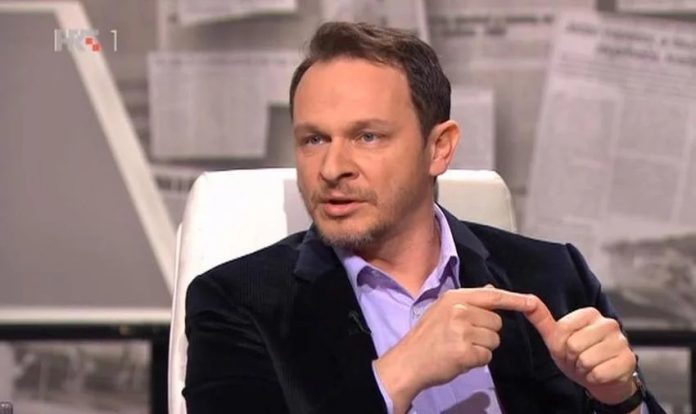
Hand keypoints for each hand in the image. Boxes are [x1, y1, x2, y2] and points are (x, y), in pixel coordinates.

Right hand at [374, 287, 534, 413]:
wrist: (408, 362)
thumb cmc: (426, 337)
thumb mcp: (442, 310)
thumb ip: (468, 301)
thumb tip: (491, 289)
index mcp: (455, 298)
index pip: (492, 296)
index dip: (515, 300)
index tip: (533, 302)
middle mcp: (460, 311)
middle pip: (497, 323)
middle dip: (486, 333)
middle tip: (463, 338)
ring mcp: (462, 331)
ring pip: (494, 341)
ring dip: (482, 348)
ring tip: (459, 348)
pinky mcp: (465, 352)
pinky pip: (487, 357)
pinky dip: (476, 361)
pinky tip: (459, 359)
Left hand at [524, 297, 637, 404]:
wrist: (602, 379)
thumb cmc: (578, 355)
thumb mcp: (557, 338)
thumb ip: (541, 319)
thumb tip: (528, 301)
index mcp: (590, 314)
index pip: (563, 329)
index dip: (561, 344)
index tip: (569, 347)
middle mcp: (609, 323)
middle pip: (573, 345)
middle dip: (572, 358)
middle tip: (580, 359)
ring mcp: (621, 341)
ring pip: (586, 360)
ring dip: (583, 369)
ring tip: (590, 366)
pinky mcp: (629, 360)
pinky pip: (599, 373)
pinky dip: (594, 378)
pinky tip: (601, 373)